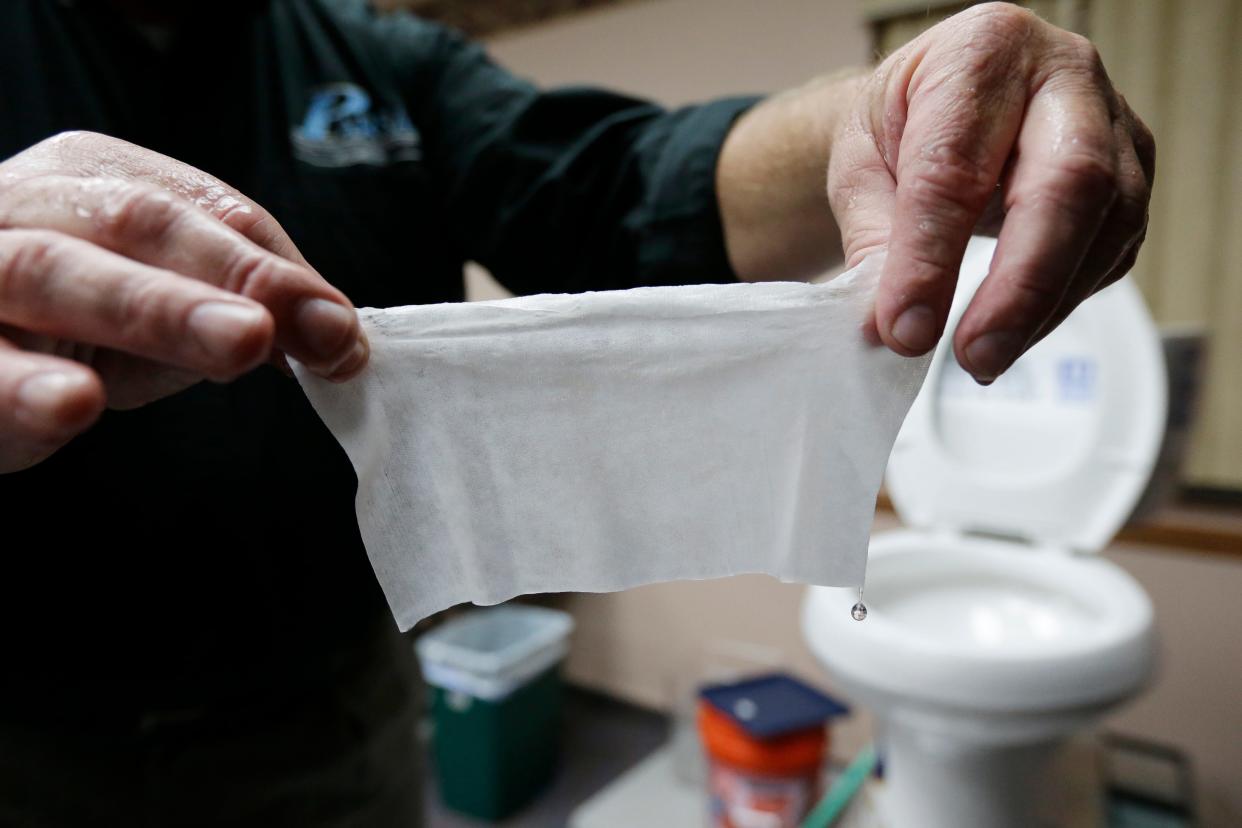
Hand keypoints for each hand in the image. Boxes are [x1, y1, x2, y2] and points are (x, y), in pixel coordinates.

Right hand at [0, 131, 368, 471]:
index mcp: (94, 177)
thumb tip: (338, 340)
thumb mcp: (159, 307)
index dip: (279, 270)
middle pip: (136, 222)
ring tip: (239, 341)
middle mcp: (28, 204)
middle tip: (298, 325)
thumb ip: (239, 311)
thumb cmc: (64, 321)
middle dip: (232, 273)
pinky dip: (25, 388)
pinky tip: (73, 403)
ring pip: (52, 272)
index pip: (204, 209)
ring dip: (154, 308)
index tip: (342, 331)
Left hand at [829, 3, 1153, 381]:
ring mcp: (1114, 127)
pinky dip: (1061, 304)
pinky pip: (1111, 252)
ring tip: (985, 358)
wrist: (940, 105)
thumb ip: (874, 240)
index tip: (905, 327)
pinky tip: (1015, 331)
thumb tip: (893, 328)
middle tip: (975, 355)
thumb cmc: (902, 125)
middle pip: (1069, 183)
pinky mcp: (1131, 179)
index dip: (931, 256)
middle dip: (1021, 286)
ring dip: (1044, 307)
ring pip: (1107, 224)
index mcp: (982, 53)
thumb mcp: (860, 167)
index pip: (957, 166)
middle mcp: (1065, 77)